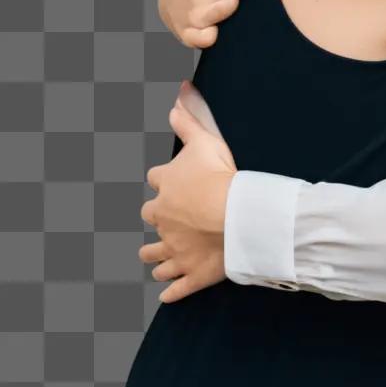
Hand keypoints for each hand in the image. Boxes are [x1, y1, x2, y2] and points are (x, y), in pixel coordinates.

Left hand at [138, 83, 237, 303]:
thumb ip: (189, 119)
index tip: (172, 182)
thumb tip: (178, 92)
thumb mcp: (204, 141)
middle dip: (157, 221)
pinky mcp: (189, 274)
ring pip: (154, 258)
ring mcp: (175, 250)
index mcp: (166, 189)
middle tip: (168, 222)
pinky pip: (174, 288)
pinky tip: (168, 294)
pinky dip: (170, 291)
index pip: (156, 180)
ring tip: (158, 262)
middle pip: (151, 219)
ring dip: (156, 259)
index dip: (164, 180)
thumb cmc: (221, 177)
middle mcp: (163, 220)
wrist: (234, 217)